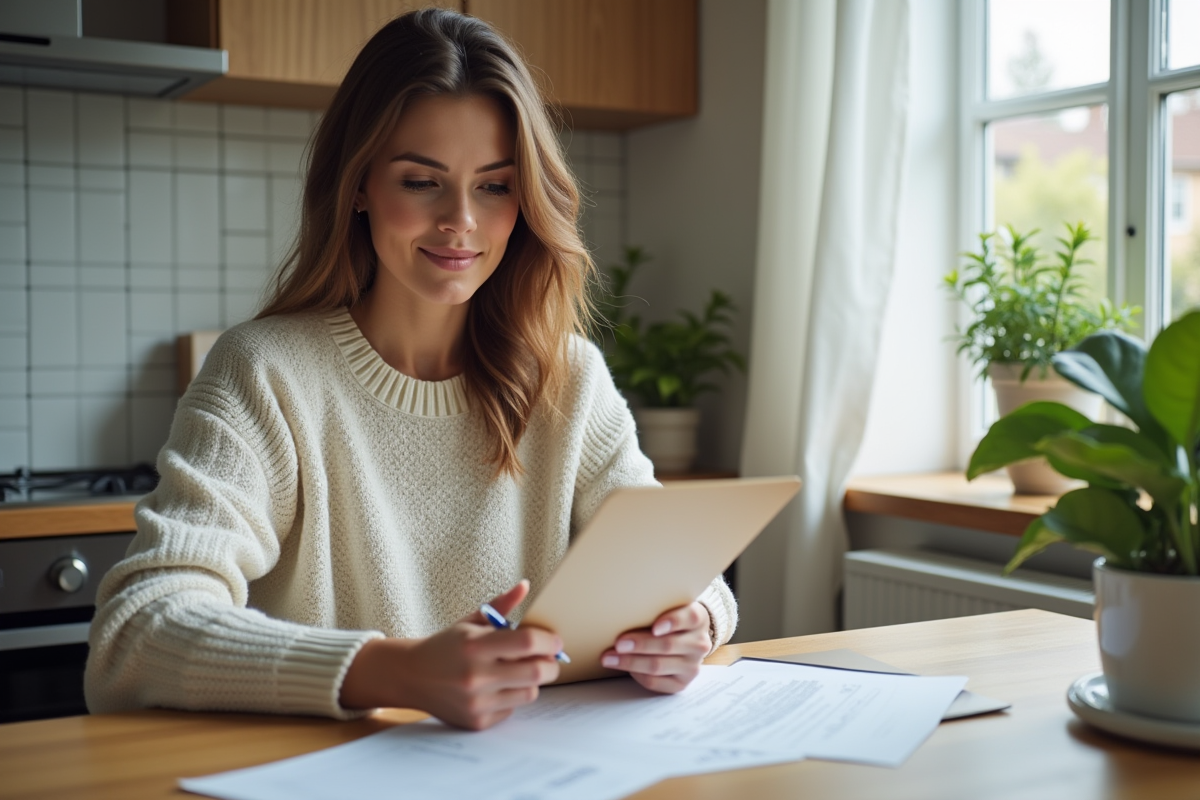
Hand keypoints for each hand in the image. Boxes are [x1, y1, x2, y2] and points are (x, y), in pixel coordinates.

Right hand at [339, 580, 561, 729]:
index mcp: (475, 645)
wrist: (411, 676)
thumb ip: (501, 605)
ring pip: (530, 693)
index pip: (528, 643)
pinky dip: (512, 697)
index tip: (555, 641)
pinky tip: (497, 687)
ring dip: (531, 681)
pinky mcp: (477, 721)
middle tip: (549, 659)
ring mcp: (476, 702)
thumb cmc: (445, 645)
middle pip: (537, 672)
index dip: (550, 641)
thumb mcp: (470, 622)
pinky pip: (513, 709)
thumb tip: (525, 586)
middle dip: (551, 664)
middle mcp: (475, 675)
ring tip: (519, 671)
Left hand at [600, 602, 710, 693]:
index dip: (672, 622)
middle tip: (618, 643)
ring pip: (657, 666)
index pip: (690, 618)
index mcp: (698, 619)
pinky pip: (655, 682)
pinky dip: (636, 675)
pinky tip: (623, 668)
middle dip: (640, 645)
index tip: (655, 627)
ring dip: (630, 662)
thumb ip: (655, 607)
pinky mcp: (681, 683)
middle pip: (668, 645)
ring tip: (610, 658)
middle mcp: (699, 644)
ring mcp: (691, 666)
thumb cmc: (669, 619)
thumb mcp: (669, 607)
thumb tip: (622, 610)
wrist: (685, 638)